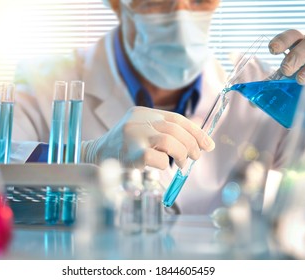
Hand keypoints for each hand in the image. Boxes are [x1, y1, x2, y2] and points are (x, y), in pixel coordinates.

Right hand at [81, 106, 214, 168]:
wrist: (97, 155)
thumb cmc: (125, 146)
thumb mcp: (143, 131)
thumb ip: (165, 131)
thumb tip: (198, 142)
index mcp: (144, 112)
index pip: (176, 118)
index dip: (196, 131)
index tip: (208, 144)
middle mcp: (138, 120)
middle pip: (175, 129)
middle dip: (191, 144)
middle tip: (195, 157)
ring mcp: (133, 135)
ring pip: (169, 140)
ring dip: (182, 154)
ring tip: (183, 164)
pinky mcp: (130, 153)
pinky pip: (157, 158)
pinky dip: (165, 163)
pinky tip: (163, 166)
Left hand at [268, 29, 304, 84]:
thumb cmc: (300, 70)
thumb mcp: (287, 71)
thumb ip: (271, 80)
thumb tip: (252, 99)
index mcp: (299, 40)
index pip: (292, 35)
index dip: (282, 41)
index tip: (272, 50)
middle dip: (296, 56)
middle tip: (286, 69)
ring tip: (300, 80)